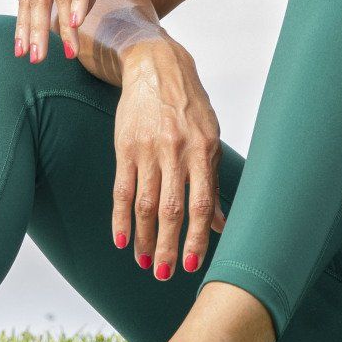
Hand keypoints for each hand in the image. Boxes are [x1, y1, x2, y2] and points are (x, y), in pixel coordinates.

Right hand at [111, 36, 227, 277]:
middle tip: (163, 275)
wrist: (156, 67)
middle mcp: (176, 151)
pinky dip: (120, 217)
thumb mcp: (210, 139)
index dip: (196, 238)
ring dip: (142, 238)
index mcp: (203, 151)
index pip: (200, 204)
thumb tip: (221, 225)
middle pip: (169, 209)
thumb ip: (211, 182)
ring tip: (143, 262)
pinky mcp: (125, 146)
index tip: (193, 266)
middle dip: (166, 246)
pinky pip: (121, 188)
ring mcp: (148, 149)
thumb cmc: (189, 106)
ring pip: (144, 204)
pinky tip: (120, 239)